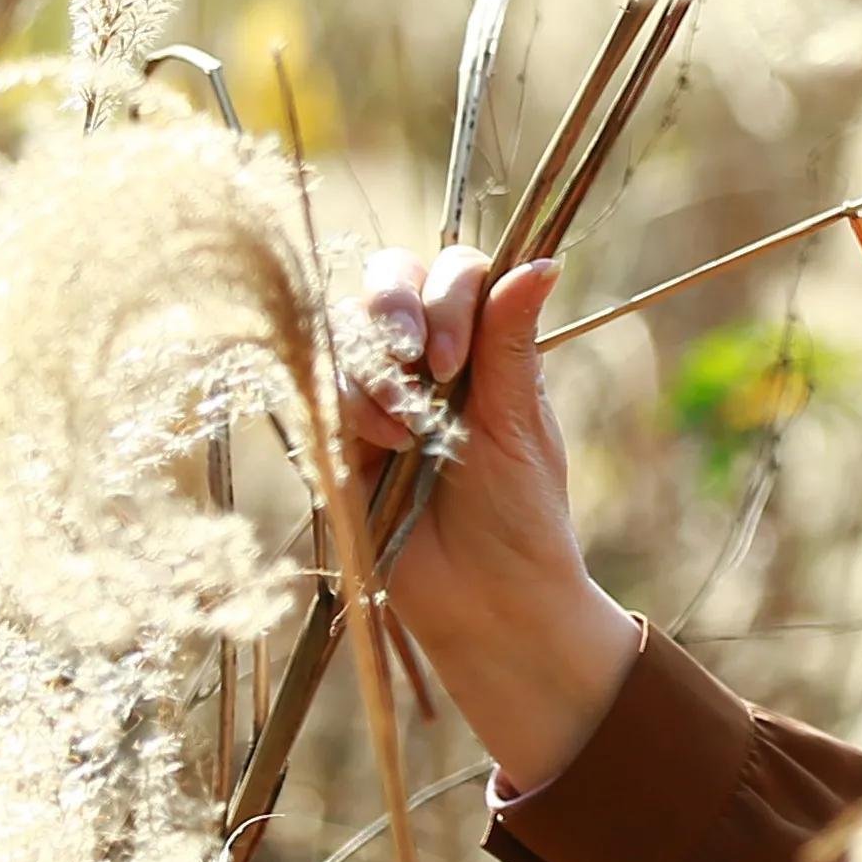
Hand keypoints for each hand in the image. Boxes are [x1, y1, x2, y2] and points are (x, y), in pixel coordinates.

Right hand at [354, 244, 641, 795]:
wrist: (488, 601)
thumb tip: (542, 261)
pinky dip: (351, 403)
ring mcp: (377, 393)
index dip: (448, 293)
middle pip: (389, 278)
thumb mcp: (519, 422)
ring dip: (376, 369)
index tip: (457, 359)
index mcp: (482, 346)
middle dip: (396, 305)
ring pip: (346, 328)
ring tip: (410, 430)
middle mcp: (426, 359)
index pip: (454, 271)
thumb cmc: (519, 515)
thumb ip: (511, 341)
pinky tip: (386, 444)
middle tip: (417, 356)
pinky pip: (320, 384)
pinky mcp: (338, 435)